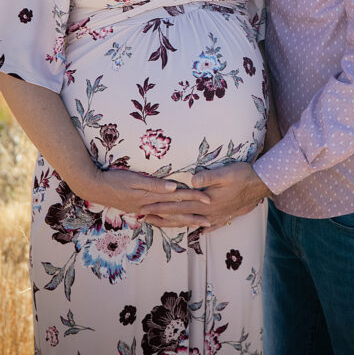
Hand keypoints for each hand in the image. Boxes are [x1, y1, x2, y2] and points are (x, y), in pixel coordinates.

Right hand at [78, 168, 211, 226]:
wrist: (93, 186)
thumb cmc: (114, 179)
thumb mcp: (135, 179)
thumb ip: (156, 184)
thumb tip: (175, 188)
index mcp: (152, 197)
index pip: (178, 197)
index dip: (194, 198)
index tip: (209, 200)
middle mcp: (150, 206)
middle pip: (175, 212)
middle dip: (193, 216)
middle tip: (209, 221)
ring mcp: (144, 209)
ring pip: (167, 218)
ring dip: (183, 222)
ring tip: (196, 225)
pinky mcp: (138, 210)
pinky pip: (158, 218)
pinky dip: (168, 222)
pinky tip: (174, 223)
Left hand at [144, 162, 270, 231]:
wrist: (262, 184)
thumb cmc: (243, 175)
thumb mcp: (226, 172)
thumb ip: (208, 177)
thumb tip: (190, 179)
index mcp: (205, 201)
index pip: (177, 204)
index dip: (160, 205)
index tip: (144, 206)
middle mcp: (208, 212)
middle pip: (180, 216)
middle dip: (160, 217)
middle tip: (143, 218)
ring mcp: (217, 216)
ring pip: (191, 222)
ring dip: (174, 223)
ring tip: (160, 224)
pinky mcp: (226, 216)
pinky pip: (210, 226)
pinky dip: (201, 230)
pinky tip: (198, 233)